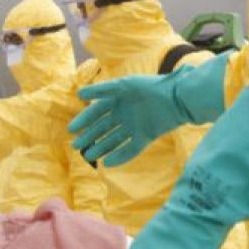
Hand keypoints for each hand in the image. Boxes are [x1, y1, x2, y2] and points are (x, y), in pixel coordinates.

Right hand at [70, 53, 227, 166]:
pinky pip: (130, 149)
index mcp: (116, 100)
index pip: (95, 112)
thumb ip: (102, 89)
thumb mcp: (123, 85)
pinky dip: (120, 156)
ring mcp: (134, 126)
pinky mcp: (146, 137)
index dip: (83, 120)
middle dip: (89, 137)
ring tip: (90, 156)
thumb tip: (79, 94)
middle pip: (102, 128)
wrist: (177, 97)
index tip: (71, 130)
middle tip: (76, 147)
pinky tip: (108, 163)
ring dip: (102, 148)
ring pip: (113, 140)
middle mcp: (123, 114)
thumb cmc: (150, 87)